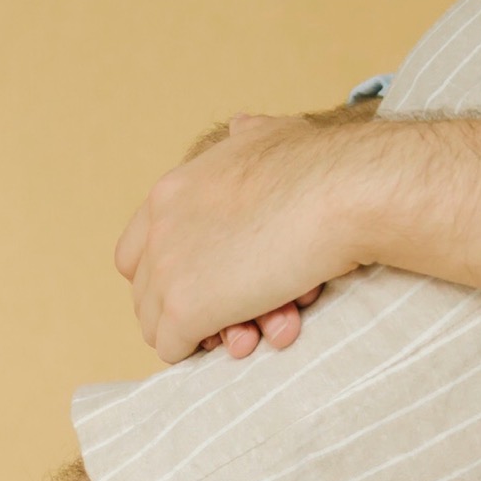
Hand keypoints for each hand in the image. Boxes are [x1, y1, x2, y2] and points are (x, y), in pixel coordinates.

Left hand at [113, 110, 364, 361]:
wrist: (344, 192)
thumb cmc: (321, 165)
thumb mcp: (271, 134)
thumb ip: (246, 138)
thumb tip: (240, 129)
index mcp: (171, 192)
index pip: (136, 251)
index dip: (169, 274)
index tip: (205, 284)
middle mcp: (158, 229)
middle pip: (146, 293)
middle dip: (187, 308)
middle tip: (234, 314)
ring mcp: (167, 271)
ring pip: (156, 326)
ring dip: (202, 333)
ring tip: (250, 328)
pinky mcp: (184, 309)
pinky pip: (174, 348)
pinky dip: (202, 352)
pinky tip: (243, 338)